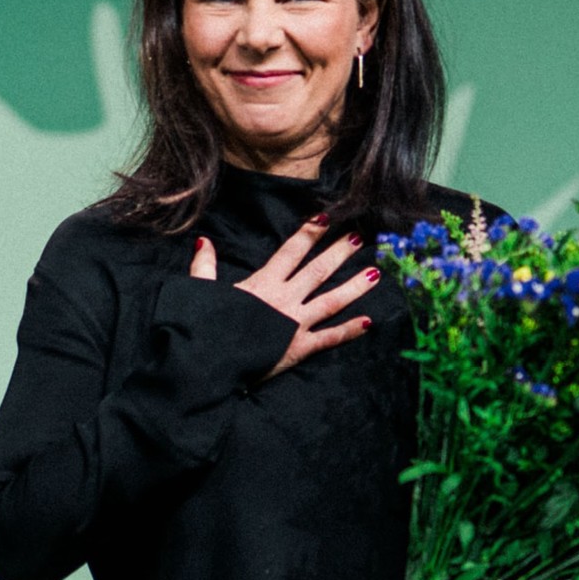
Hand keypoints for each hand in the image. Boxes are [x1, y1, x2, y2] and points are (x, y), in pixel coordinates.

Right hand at [188, 215, 377, 376]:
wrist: (210, 361)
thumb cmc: (206, 326)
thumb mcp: (203, 291)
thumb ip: (205, 266)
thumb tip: (203, 241)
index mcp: (262, 284)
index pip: (291, 252)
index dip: (309, 234)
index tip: (326, 218)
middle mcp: (284, 299)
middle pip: (318, 271)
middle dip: (340, 253)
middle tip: (360, 237)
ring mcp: (295, 323)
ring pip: (332, 301)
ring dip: (354, 287)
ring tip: (375, 274)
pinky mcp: (299, 348)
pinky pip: (329, 338)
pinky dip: (349, 331)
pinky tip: (368, 322)